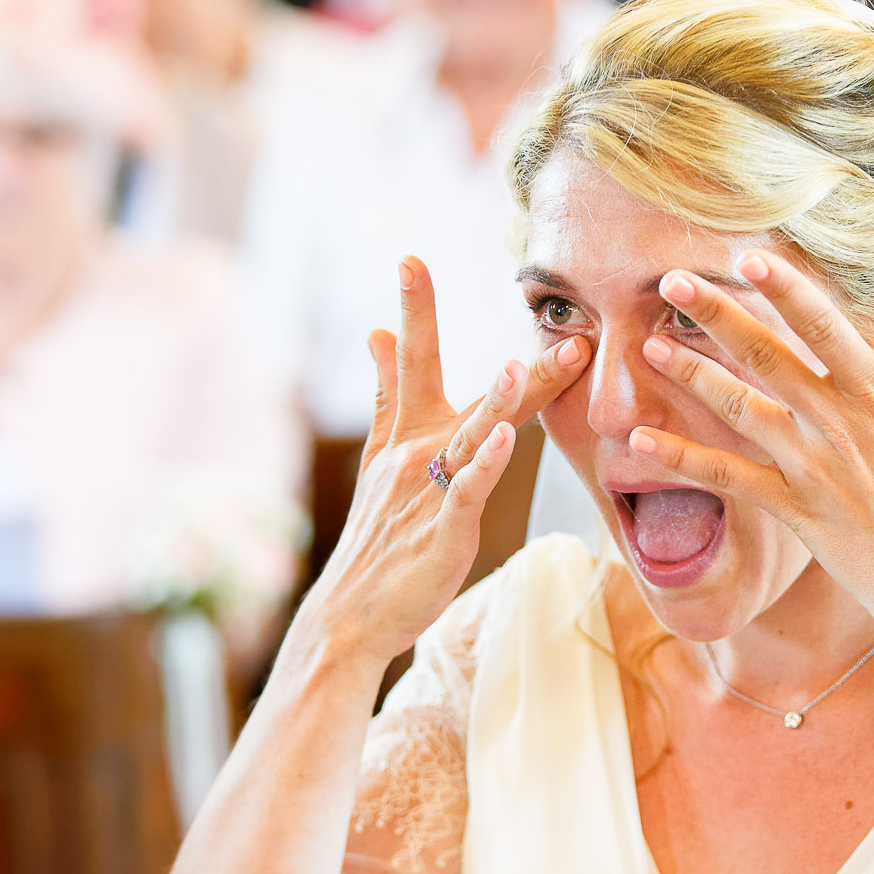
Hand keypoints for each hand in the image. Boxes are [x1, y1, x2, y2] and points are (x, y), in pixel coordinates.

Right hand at [295, 257, 588, 665]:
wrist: (352, 614)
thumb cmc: (378, 539)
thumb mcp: (379, 460)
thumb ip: (387, 397)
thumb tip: (376, 336)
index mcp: (404, 437)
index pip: (410, 362)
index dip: (413, 311)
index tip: (410, 259)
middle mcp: (415, 454)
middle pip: (443, 383)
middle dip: (452, 335)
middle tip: (470, 288)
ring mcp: (429, 491)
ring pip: (471, 434)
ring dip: (498, 397)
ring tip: (521, 362)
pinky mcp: (446, 530)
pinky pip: (470, 491)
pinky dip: (488, 465)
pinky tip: (507, 440)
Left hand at [626, 250, 873, 636]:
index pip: (827, 329)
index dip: (787, 289)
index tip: (750, 255)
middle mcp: (838, 427)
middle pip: (767, 358)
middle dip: (718, 314)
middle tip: (670, 277)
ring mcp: (810, 469)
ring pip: (739, 410)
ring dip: (691, 375)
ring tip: (646, 343)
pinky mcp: (792, 510)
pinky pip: (728, 480)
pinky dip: (683, 459)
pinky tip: (639, 441)